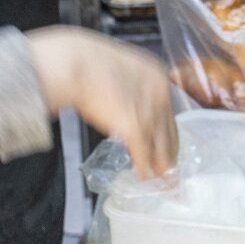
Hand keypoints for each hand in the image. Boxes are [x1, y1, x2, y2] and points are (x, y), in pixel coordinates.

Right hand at [28, 27, 177, 178]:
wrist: (72, 63)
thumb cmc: (85, 62)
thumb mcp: (120, 68)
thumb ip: (130, 86)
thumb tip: (126, 102)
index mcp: (158, 78)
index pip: (169, 112)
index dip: (167, 132)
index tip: (167, 144)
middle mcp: (161, 96)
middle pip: (171, 133)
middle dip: (170, 155)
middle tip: (170, 170)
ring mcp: (150, 113)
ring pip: (163, 148)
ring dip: (162, 168)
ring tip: (162, 181)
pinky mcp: (136, 128)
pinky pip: (144, 155)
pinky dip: (144, 169)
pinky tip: (143, 177)